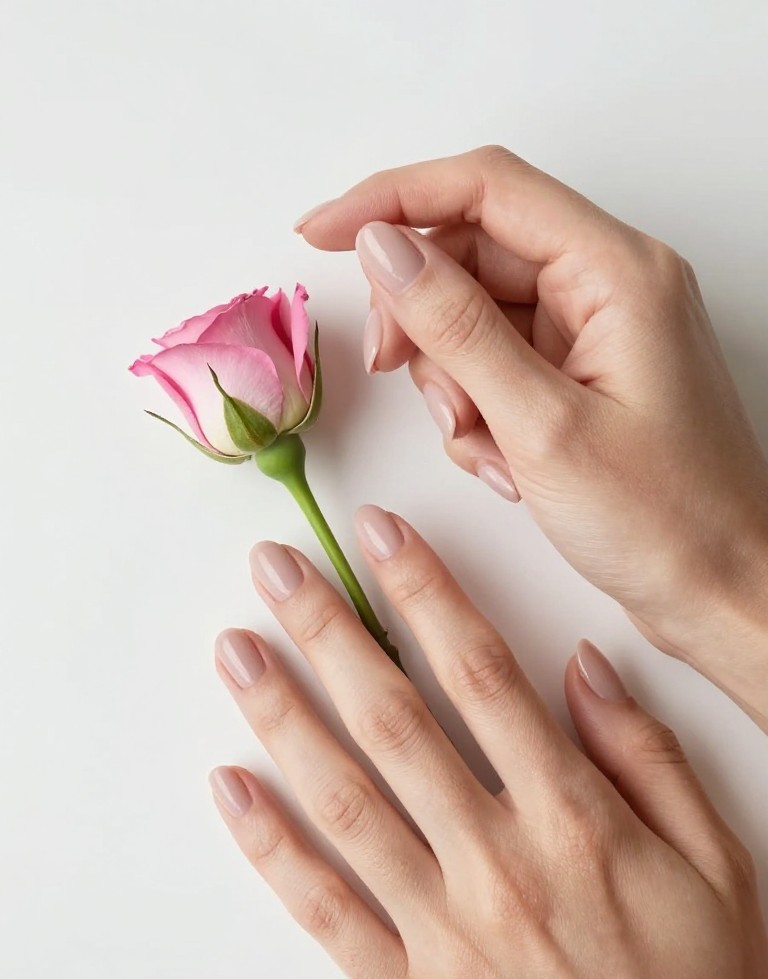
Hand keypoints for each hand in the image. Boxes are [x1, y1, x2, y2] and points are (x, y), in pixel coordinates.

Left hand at [210, 507, 767, 978]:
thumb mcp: (715, 862)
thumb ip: (648, 755)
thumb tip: (585, 665)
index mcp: (574, 819)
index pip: (481, 675)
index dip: (425, 592)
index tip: (378, 535)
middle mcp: (498, 862)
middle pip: (394, 720)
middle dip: (329, 632)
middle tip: (277, 570)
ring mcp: (444, 931)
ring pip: (345, 801)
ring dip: (283, 717)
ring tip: (237, 652)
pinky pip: (325, 911)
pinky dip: (269, 849)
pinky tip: (230, 788)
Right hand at [295, 146, 767, 727]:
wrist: (718, 591)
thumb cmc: (665, 521)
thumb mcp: (542, 425)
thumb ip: (457, 328)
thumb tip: (384, 250)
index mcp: (617, 272)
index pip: (485, 188)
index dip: (392, 200)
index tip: (322, 234)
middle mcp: (607, 286)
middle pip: (472, 252)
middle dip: (420, 315)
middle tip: (389, 365)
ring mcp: (592, 331)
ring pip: (475, 315)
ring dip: (451, 379)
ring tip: (482, 445)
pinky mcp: (579, 374)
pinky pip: (495, 363)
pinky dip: (477, 411)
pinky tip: (502, 463)